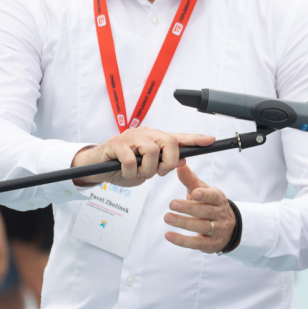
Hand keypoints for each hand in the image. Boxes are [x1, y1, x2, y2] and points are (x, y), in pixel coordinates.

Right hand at [71, 126, 214, 187]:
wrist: (96, 167)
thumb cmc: (123, 168)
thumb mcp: (147, 170)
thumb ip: (163, 164)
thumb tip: (182, 159)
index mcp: (155, 140)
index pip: (178, 137)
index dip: (195, 139)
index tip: (210, 140)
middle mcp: (145, 134)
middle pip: (169, 142)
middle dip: (168, 162)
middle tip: (158, 172)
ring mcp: (131, 137)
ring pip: (152, 152)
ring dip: (147, 170)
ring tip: (137, 174)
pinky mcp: (116, 144)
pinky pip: (130, 160)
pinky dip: (130, 172)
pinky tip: (124, 173)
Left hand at [164, 163, 235, 253]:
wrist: (228, 228)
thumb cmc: (210, 205)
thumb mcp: (203, 191)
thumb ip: (190, 179)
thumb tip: (179, 164)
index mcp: (218, 199)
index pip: (213, 196)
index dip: (205, 195)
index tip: (194, 193)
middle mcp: (219, 214)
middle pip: (205, 211)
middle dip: (189, 208)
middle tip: (172, 204)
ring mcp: (216, 230)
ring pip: (201, 227)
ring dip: (184, 223)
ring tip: (167, 217)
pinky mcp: (210, 244)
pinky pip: (196, 243)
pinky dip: (182, 240)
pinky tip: (168, 235)